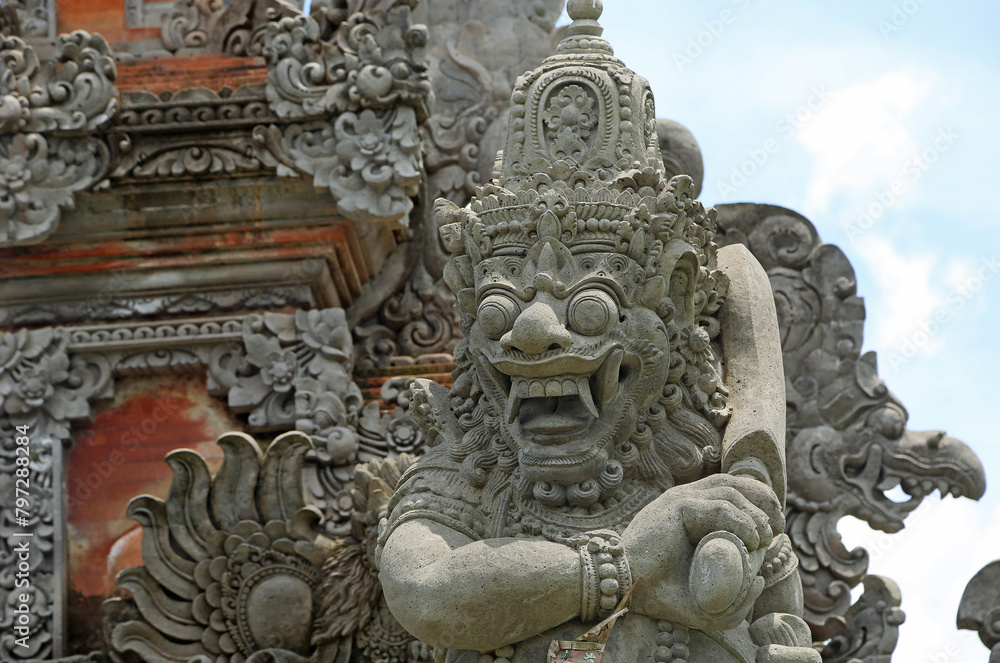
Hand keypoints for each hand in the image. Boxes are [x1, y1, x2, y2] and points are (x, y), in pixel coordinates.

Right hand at [622, 474, 782, 628]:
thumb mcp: (706, 602)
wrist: (627, 589)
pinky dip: (740, 520)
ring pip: (730, 490)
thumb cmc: (661, 594)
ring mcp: (682, 500)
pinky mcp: (677, 507)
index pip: (733, 490)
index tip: (774, 532)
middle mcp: (688, 499)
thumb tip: (760, 578)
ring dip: (755, 512)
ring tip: (766, 537)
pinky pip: (717, 506)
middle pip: (736, 482)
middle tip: (777, 529)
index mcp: (693, 512)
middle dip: (765, 501)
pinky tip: (750, 539)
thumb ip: (734, 597)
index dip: (760, 504)